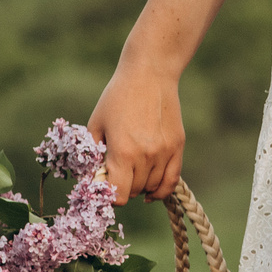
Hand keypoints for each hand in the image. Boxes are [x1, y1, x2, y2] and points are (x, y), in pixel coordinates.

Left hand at [88, 65, 185, 203]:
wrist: (150, 76)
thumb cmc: (117, 98)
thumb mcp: (96, 124)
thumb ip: (94, 155)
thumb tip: (94, 179)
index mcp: (123, 151)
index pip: (118, 194)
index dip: (108, 195)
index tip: (102, 187)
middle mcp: (146, 156)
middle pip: (135, 191)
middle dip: (122, 187)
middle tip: (114, 175)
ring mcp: (165, 153)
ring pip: (152, 187)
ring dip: (140, 186)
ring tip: (130, 174)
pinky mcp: (177, 148)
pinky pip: (171, 180)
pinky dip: (161, 190)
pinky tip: (151, 193)